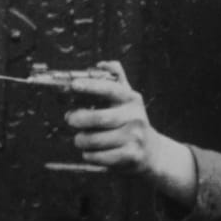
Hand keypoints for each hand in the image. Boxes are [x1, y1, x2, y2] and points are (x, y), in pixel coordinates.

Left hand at [63, 62, 195, 198]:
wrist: (151, 152)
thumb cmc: (130, 123)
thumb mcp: (127, 100)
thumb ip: (115, 80)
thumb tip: (103, 64)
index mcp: (131, 99)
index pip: (110, 89)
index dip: (91, 86)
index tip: (74, 85)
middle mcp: (135, 117)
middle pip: (99, 118)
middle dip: (79, 119)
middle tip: (70, 119)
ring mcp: (134, 138)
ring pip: (95, 140)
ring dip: (81, 140)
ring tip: (80, 139)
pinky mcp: (131, 156)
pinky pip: (99, 156)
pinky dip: (89, 155)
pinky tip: (90, 152)